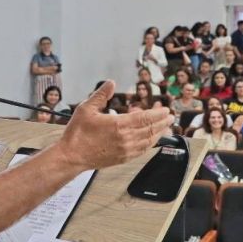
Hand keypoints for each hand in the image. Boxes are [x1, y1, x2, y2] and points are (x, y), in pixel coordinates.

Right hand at [55, 81, 172, 171]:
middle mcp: (126, 139)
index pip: (145, 118)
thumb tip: (111, 83)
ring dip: (159, 133)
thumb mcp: (86, 109)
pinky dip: (150, 144)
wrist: (72, 156)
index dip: (157, 114)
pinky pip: (142, 151)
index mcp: (119, 125)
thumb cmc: (77, 134)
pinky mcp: (123, 158)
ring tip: (165, 127)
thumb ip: (101, 95)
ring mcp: (125, 150)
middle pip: (151, 130)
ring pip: (149, 141)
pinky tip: (152, 140)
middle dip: (162, 122)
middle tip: (170, 117)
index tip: (165, 110)